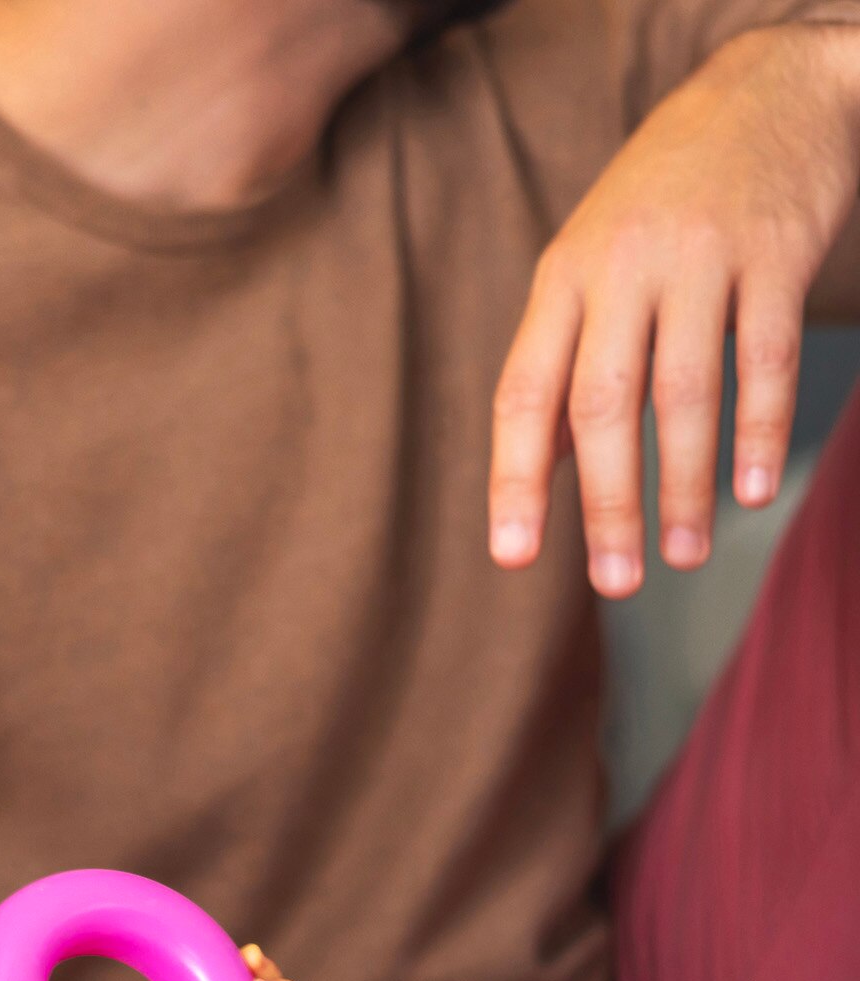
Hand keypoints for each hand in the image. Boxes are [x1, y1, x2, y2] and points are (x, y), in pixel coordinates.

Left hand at [488, 22, 859, 595]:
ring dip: (683, 487)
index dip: (516, 479)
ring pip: (685, 392)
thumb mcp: (589, 263)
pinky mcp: (777, 251)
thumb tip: (546, 473)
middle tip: (615, 585)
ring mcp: (703, 255)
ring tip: (683, 557)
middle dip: (607, 505)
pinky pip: (766, 357)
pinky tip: (752, 493)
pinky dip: (760, 431)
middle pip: (604, 405)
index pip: (525, 393)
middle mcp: (624, 267)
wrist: (769, 84)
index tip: (514, 557)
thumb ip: (566, 360)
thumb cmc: (659, 200)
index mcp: (563, 277)